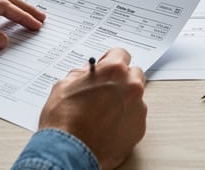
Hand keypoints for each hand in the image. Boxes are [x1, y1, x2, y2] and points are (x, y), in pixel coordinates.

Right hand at [38, 48, 147, 168]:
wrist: (69, 151)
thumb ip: (82, 74)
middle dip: (121, 80)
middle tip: (105, 91)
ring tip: (103, 114)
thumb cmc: (64, 120)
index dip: (110, 60)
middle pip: (133, 74)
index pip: (121, 54)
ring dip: (123, 101)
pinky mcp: (139, 128)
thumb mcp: (64, 84)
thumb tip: (89, 73)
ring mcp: (138, 108)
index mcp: (114, 70)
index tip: (106, 67)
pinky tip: (108, 126)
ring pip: (135, 97)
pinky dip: (125, 120)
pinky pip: (135, 117)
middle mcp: (131, 86)